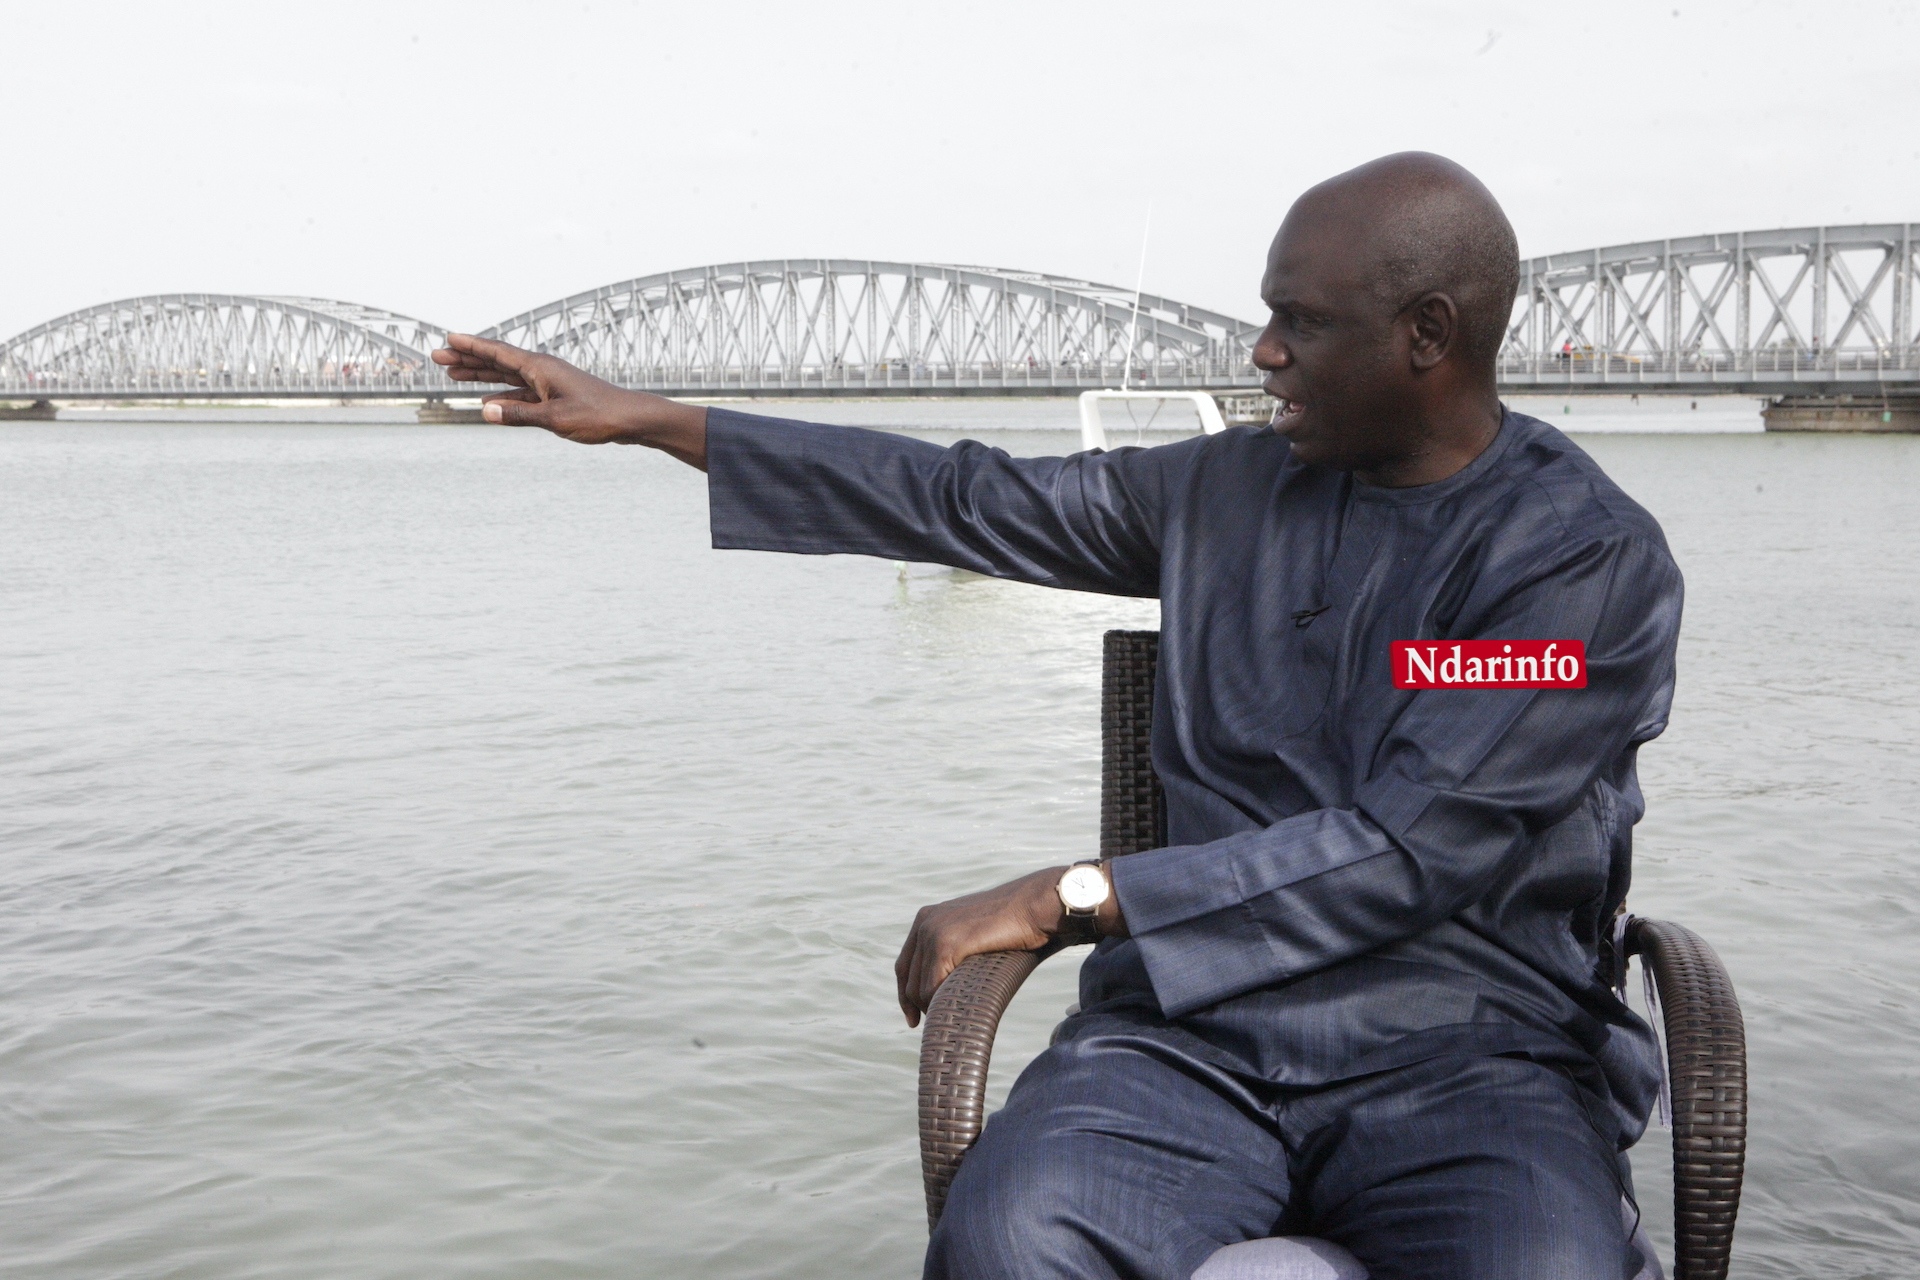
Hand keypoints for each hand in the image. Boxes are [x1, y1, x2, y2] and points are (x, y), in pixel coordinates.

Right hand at [429, 334, 708, 465]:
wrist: (631, 419)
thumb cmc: (598, 415)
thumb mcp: (554, 418)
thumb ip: (518, 415)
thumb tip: (484, 410)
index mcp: (540, 367)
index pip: (497, 352)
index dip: (470, 346)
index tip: (447, 339)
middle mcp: (542, 370)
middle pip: (496, 360)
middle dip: (467, 359)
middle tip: (437, 357)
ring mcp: (548, 382)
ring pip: (506, 376)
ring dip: (480, 374)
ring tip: (454, 375)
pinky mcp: (555, 397)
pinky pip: (519, 393)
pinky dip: (501, 395)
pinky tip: (488, 400)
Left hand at [893, 865, 1126, 1026]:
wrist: (1034, 905)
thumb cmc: (1014, 922)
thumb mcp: (975, 932)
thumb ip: (956, 948)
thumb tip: (949, 982)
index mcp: (927, 917)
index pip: (905, 964)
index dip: (906, 994)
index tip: (913, 1018)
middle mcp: (925, 922)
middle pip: (908, 977)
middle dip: (918, 1005)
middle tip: (934, 1025)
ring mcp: (933, 931)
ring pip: (918, 986)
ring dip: (932, 1007)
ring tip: (950, 1020)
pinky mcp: (946, 943)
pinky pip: (932, 986)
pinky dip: (939, 1004)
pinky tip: (954, 1012)